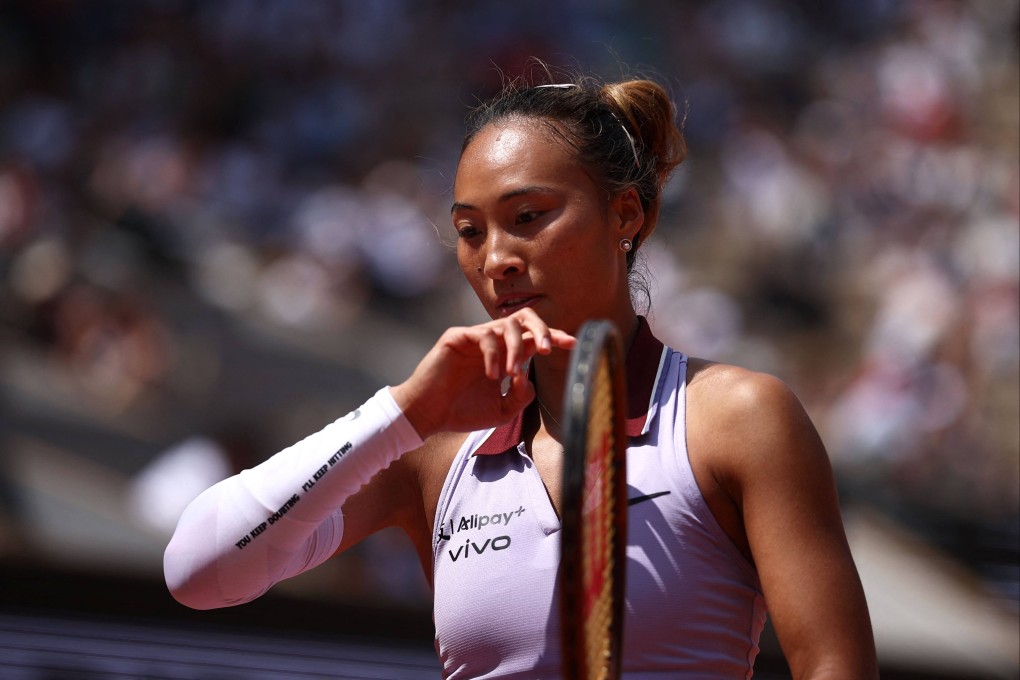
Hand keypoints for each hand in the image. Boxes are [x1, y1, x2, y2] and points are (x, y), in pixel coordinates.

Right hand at [390, 309, 575, 438]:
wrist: (428, 415)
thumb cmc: (463, 412)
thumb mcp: (502, 411)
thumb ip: (521, 397)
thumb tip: (529, 378)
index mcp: (505, 355)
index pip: (534, 338)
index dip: (555, 337)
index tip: (574, 344)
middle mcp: (492, 342)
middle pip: (525, 319)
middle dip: (543, 329)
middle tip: (550, 350)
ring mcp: (474, 337)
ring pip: (506, 326)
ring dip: (516, 349)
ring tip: (511, 374)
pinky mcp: (457, 337)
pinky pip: (485, 336)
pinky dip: (494, 355)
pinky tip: (491, 376)